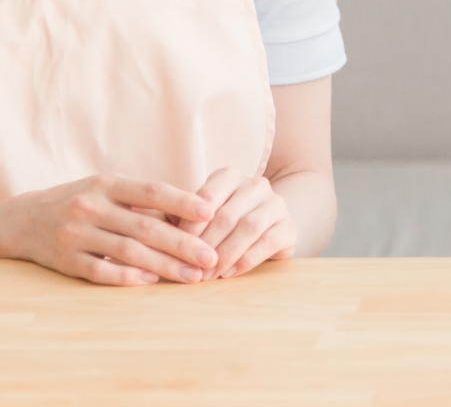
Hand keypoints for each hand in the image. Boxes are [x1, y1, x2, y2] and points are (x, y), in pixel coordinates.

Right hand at [0, 174, 219, 285]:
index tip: (211, 213)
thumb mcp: (108, 190)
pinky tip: (152, 282)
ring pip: (128, 251)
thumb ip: (142, 200)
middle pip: (145, 226)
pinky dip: (127, 277)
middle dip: (182, 243)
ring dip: (164, 265)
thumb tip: (192, 213)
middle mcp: (91, 206)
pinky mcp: (66, 259)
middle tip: (210, 257)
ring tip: (191, 276)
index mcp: (107, 184)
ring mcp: (76, 234)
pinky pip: (101, 271)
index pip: (152, 191)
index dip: (182, 202)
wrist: (24, 220)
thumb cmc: (81, 202)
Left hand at [178, 166, 296, 279]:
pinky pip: (268, 242)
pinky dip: (246, 260)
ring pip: (249, 227)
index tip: (178, 247)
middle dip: (207, 246)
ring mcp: (276, 204)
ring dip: (225, 254)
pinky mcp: (289, 227)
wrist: (265, 230)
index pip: (207, 197)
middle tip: (192, 269)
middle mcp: (256, 184)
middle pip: (227, 215)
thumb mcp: (202, 218)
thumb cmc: (222, 225)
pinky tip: (229, 273)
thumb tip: (160, 234)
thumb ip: (183, 221)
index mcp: (231, 176)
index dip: (191, 225)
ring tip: (209, 275)